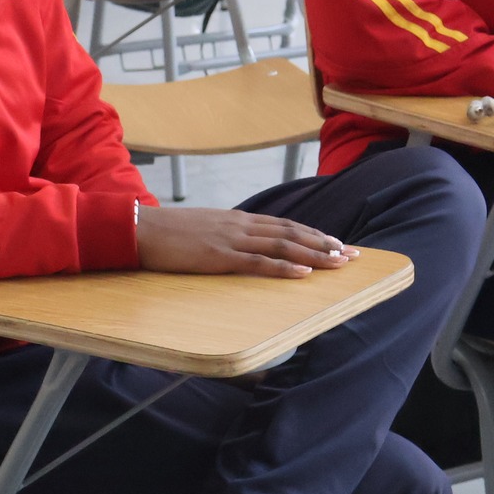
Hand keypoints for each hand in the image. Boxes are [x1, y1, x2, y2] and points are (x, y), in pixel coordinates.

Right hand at [135, 206, 356, 277]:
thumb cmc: (169, 234)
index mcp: (237, 219)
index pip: (285, 224)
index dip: (313, 233)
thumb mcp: (204, 230)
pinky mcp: (219, 257)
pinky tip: (303, 274)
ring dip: (314, 254)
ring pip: (282, 245)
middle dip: (325, 243)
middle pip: (292, 232)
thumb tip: (244, 247)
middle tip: (352, 254)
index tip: (337, 242)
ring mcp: (231, 239)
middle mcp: (240, 225)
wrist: (140, 229)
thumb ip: (227, 236)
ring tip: (339, 262)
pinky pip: (258, 263)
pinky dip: (283, 268)